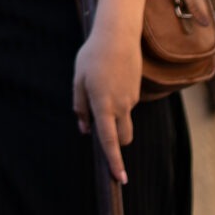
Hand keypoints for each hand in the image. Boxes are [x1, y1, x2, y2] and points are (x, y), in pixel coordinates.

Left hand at [72, 15, 144, 183]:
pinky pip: (126, 105)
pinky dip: (118, 103)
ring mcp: (130, 99)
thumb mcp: (78, 80)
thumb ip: (80, 107)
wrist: (118, 36)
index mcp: (102, 104)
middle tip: (100, 129)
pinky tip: (109, 80)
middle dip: (116, 143)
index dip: (114, 160)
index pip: (109, 139)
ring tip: (99, 89)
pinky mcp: (136, 92)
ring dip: (114, 119)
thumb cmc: (92, 57)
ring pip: (124, 120)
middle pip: (123, 137)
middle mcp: (120, 105)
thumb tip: (85, 129)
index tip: (119, 178)